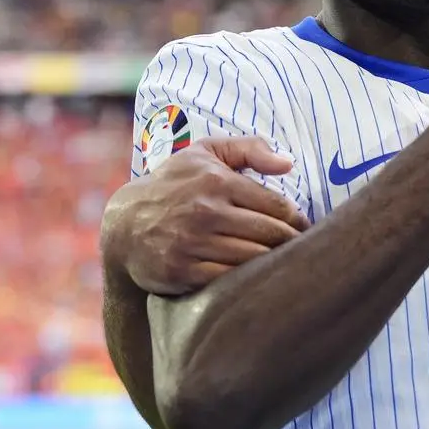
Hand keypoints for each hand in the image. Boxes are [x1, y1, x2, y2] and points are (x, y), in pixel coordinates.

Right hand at [101, 136, 310, 295]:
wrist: (124, 226)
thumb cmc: (173, 185)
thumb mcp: (205, 153)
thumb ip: (249, 149)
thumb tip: (288, 164)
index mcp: (217, 180)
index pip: (277, 206)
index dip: (297, 220)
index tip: (304, 228)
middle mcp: (206, 211)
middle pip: (270, 233)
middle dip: (290, 243)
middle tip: (301, 249)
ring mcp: (193, 242)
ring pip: (253, 257)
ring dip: (272, 262)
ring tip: (284, 263)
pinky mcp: (183, 270)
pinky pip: (230, 278)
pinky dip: (246, 278)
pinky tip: (255, 277)